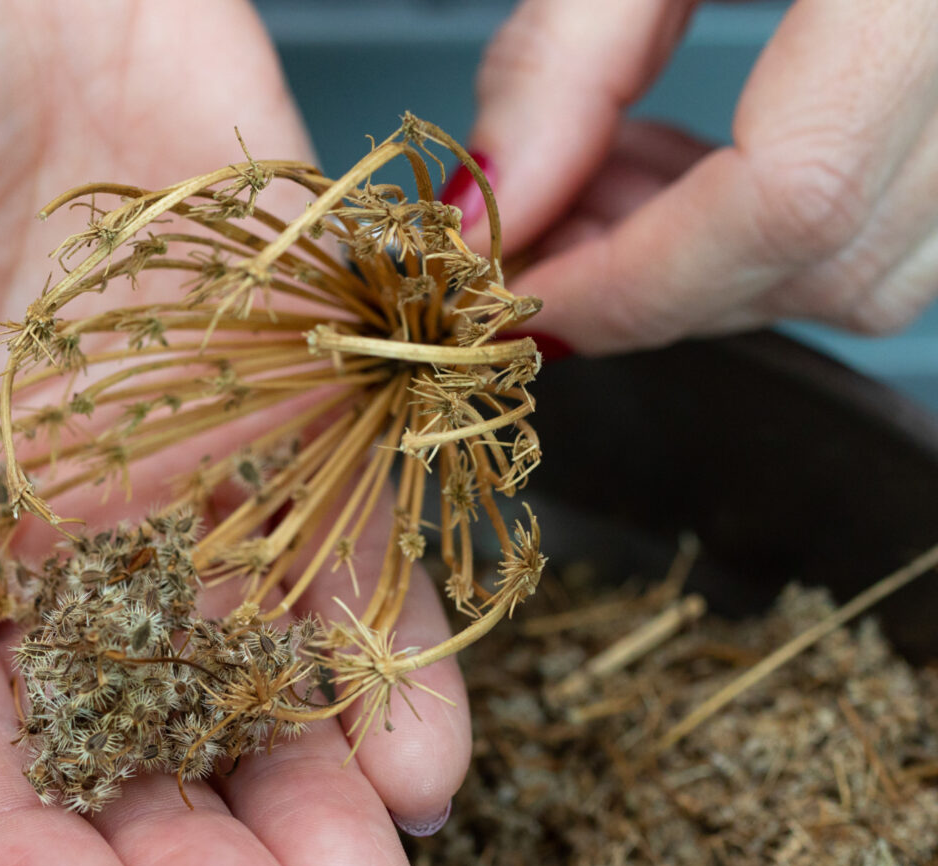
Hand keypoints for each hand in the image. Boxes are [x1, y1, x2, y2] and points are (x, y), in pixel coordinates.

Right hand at [0, 2, 466, 865]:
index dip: (11, 850)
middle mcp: (59, 551)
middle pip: (126, 751)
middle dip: (195, 865)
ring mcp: (193, 496)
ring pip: (257, 692)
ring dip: (314, 804)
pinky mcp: (305, 428)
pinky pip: (357, 571)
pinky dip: (395, 670)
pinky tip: (423, 767)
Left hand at [458, 0, 937, 352]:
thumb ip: (563, 58)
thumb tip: (489, 208)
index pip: (791, 194)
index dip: (636, 280)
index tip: (521, 292)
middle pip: (825, 253)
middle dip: (646, 281)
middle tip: (533, 234)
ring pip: (865, 267)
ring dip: (698, 263)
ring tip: (598, 177)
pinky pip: (890, 225)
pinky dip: (758, 231)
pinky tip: (679, 166)